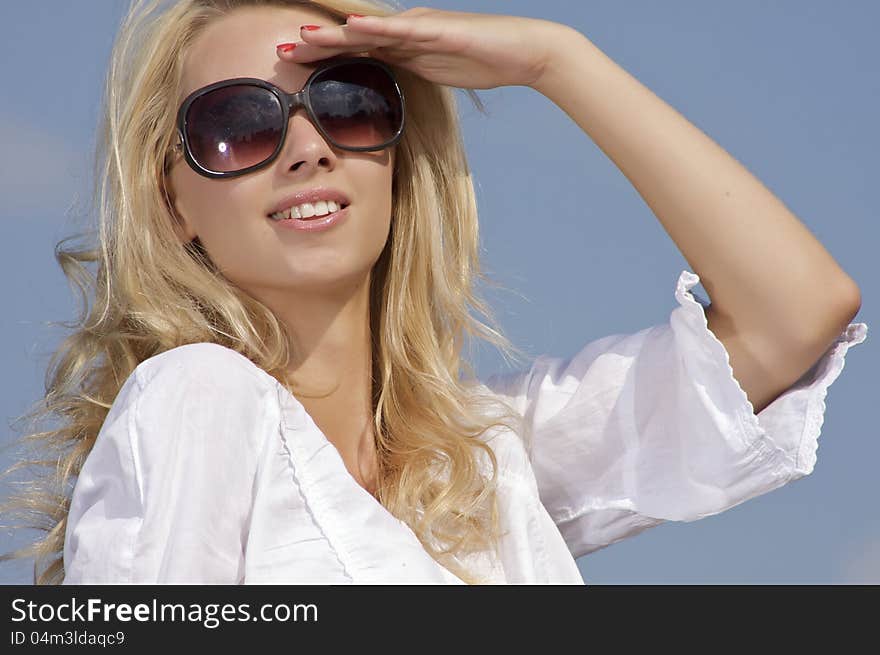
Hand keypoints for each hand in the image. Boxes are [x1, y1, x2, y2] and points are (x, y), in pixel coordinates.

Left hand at [276, 6, 571, 89]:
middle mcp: (406, 32)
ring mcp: (420, 28)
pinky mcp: (438, 30)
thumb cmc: (483, 63)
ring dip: (335, 34)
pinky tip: (352, 29)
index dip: (323, 55)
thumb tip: (386, 95)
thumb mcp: (436, 75)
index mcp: (404, 46)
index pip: (355, 50)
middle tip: (281, 49)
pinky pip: (402, 30)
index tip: (292, 61)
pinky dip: (376, 30)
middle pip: (353, 38)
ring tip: (303, 36)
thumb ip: (411, 77)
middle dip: (316, 44)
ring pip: (370, 31)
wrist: (523, 52)